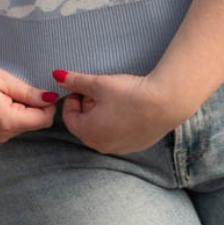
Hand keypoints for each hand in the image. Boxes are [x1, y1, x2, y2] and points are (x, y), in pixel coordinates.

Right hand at [0, 57, 57, 145]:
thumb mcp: (3, 79)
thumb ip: (29, 92)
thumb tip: (52, 99)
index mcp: (6, 121)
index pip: (44, 119)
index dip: (47, 103)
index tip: (38, 88)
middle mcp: (1, 136)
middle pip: (35, 123)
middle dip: (32, 106)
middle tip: (12, 89)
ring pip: (24, 126)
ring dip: (21, 111)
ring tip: (1, 95)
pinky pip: (12, 128)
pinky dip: (11, 116)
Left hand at [51, 68, 186, 155]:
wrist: (166, 103)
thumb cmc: (130, 94)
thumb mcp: (99, 83)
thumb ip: (75, 81)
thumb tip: (57, 76)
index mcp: (87, 132)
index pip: (69, 116)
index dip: (74, 98)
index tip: (84, 86)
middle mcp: (101, 145)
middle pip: (85, 124)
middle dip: (88, 107)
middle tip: (101, 91)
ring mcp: (120, 148)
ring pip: (103, 130)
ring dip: (103, 115)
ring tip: (117, 99)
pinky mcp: (136, 146)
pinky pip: (119, 135)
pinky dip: (119, 123)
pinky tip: (130, 108)